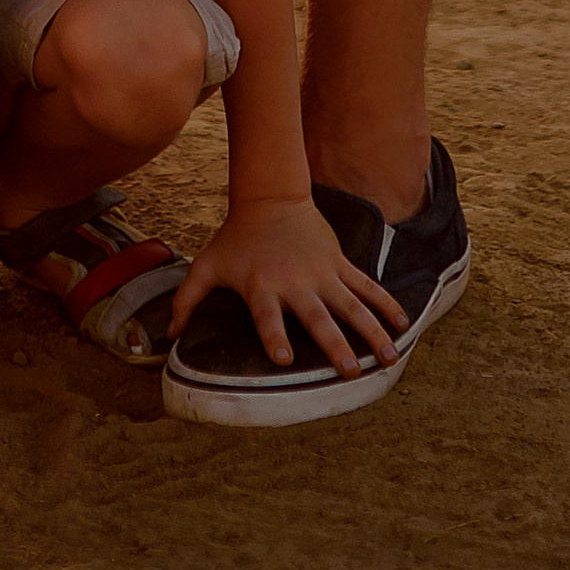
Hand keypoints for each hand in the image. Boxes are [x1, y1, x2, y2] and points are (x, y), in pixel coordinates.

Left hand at [170, 194, 407, 376]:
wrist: (270, 197)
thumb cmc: (235, 238)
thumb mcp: (207, 265)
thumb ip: (186, 300)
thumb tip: (167, 337)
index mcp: (262, 287)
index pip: (266, 316)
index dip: (273, 335)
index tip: (281, 358)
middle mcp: (295, 283)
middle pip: (316, 317)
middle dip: (333, 344)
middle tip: (348, 371)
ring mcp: (322, 273)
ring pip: (351, 305)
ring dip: (371, 332)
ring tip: (387, 359)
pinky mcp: (339, 263)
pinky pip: (366, 286)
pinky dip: (385, 304)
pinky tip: (403, 325)